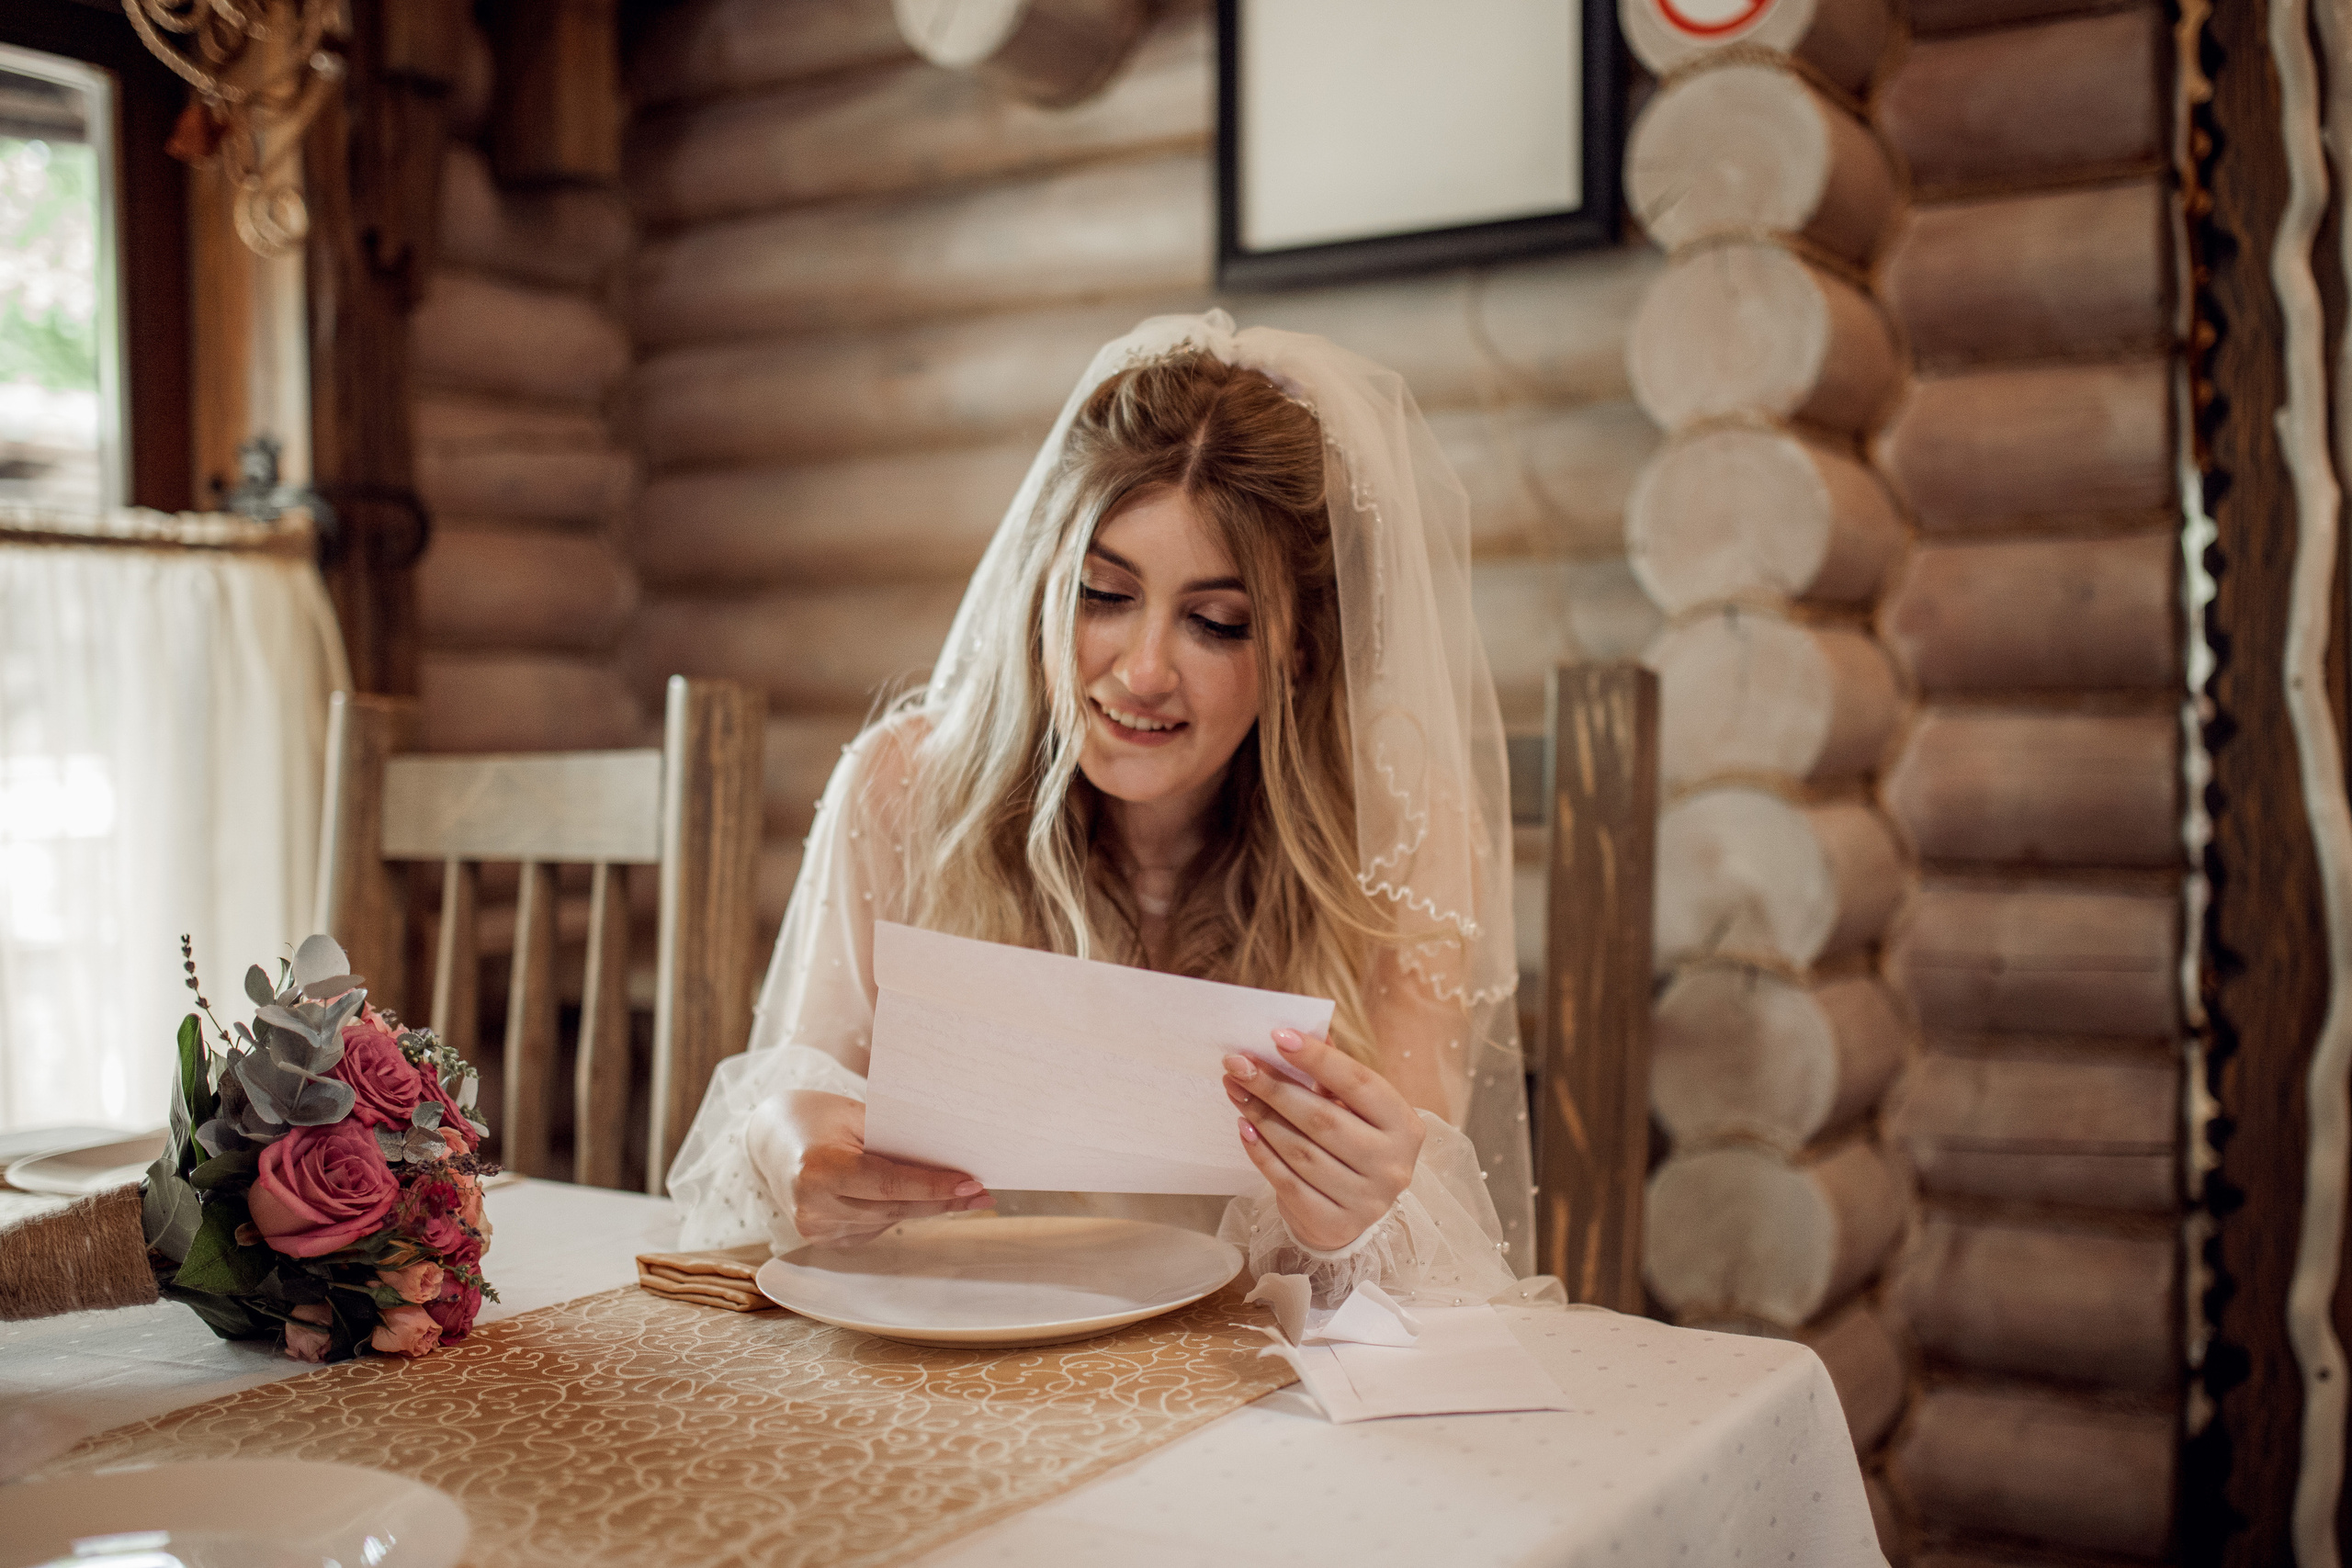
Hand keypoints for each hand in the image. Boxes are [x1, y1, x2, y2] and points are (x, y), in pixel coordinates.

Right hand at [746, 1090, 991, 1246]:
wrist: (773, 1140)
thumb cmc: (819, 1119)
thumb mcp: (855, 1118)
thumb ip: (893, 1143)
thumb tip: (949, 1161)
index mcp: (816, 1170)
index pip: (886, 1183)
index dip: (932, 1187)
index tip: (972, 1185)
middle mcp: (811, 1207)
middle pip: (892, 1207)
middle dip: (941, 1201)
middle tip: (982, 1194)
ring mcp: (815, 1229)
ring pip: (887, 1221)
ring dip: (925, 1208)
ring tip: (963, 1194)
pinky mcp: (822, 1240)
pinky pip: (874, 1228)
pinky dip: (898, 1212)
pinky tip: (919, 1200)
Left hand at [1223, 1029, 1423, 1252]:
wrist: (1352, 1211)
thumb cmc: (1354, 1144)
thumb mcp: (1356, 1109)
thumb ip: (1333, 1075)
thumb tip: (1298, 1034)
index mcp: (1405, 1125)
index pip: (1358, 1083)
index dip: (1317, 1059)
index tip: (1277, 1036)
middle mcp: (1392, 1164)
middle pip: (1323, 1119)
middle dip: (1274, 1088)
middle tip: (1238, 1064)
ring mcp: (1366, 1200)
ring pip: (1302, 1152)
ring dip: (1262, 1117)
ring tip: (1236, 1091)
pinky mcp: (1336, 1224)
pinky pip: (1288, 1183)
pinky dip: (1262, 1154)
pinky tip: (1245, 1128)